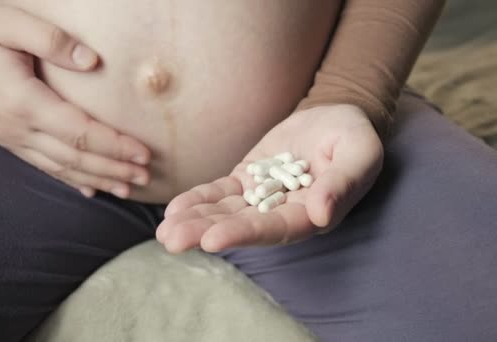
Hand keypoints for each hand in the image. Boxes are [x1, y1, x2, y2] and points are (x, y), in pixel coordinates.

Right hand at [0, 6, 150, 197]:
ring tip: (127, 187)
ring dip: (97, 178)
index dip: (113, 145)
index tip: (143, 153)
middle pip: (74, 157)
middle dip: (113, 168)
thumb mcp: (12, 22)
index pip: (78, 132)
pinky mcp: (9, 140)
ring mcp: (11, 139)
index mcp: (22, 101)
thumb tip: (92, 62)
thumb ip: (53, 41)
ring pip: (61, 167)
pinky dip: (70, 179)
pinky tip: (90, 188)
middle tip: (145, 176)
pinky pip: (44, 166)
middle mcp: (17, 128)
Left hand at [156, 104, 383, 252]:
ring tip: (164, 230)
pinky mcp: (246, 180)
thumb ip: (343, 183)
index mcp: (312, 214)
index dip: (245, 234)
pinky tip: (174, 210)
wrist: (334, 117)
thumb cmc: (354, 135)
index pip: (276, 228)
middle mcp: (283, 212)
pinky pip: (220, 192)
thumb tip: (321, 214)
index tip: (212, 239)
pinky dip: (198, 200)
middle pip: (242, 226)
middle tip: (171, 240)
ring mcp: (261, 197)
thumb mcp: (359, 152)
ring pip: (225, 212)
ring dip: (195, 221)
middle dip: (206, 232)